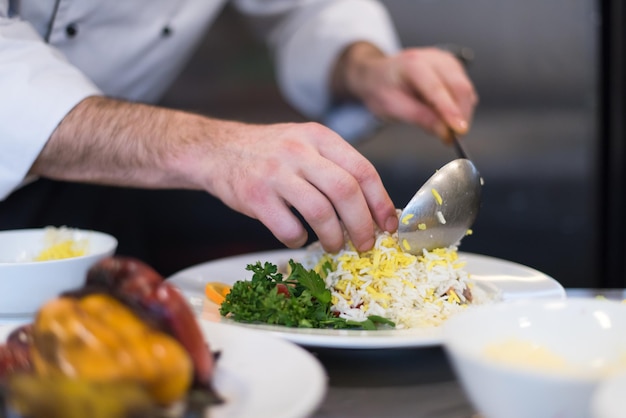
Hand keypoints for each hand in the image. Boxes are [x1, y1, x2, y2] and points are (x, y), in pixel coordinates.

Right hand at [32, 97, 397, 252]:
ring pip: (320, 212)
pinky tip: (299, 238)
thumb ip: (335, 168)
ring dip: (334, 237)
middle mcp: (299, 151)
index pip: (363, 170)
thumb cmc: (269, 153)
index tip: (389, 225)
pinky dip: (299, 239)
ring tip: (334, 245)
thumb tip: (373, 208)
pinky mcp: (255, 196)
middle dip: (362, 225)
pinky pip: (288, 228)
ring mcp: (275, 173)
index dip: (381, 202)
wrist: (217, 149)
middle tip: (365, 244)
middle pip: (346, 191)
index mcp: (319, 137)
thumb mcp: (305, 144)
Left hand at [332, 42, 477, 141]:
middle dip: (461, 116)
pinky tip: (444, 114)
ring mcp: (447, 61)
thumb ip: (419, 118)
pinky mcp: (454, 69)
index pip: (437, 89)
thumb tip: (445, 132)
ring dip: (461, 113)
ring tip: (444, 128)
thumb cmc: (382, 89)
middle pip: (460, 87)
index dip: (450, 111)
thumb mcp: (392, 107)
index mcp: (413, 64)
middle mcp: (434, 58)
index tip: (459, 131)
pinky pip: (465, 91)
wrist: (379, 74)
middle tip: (453, 138)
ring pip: (466, 90)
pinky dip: (460, 107)